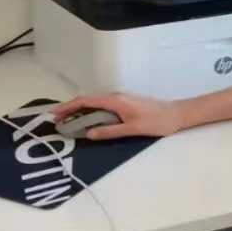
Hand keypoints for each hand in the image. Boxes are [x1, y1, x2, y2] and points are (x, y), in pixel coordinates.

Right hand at [52, 93, 184, 140]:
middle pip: (87, 100)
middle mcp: (115, 97)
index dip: (68, 107)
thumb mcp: (133, 129)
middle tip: (56, 121)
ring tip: (66, 122)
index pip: (85, 101)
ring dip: (79, 111)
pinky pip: (101, 106)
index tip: (55, 115)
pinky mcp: (123, 104)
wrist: (176, 114)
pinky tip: (86, 121)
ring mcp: (119, 99)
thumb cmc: (157, 122)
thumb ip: (110, 131)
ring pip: (93, 103)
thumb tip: (88, 134)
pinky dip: (89, 113)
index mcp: (115, 100)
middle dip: (69, 109)